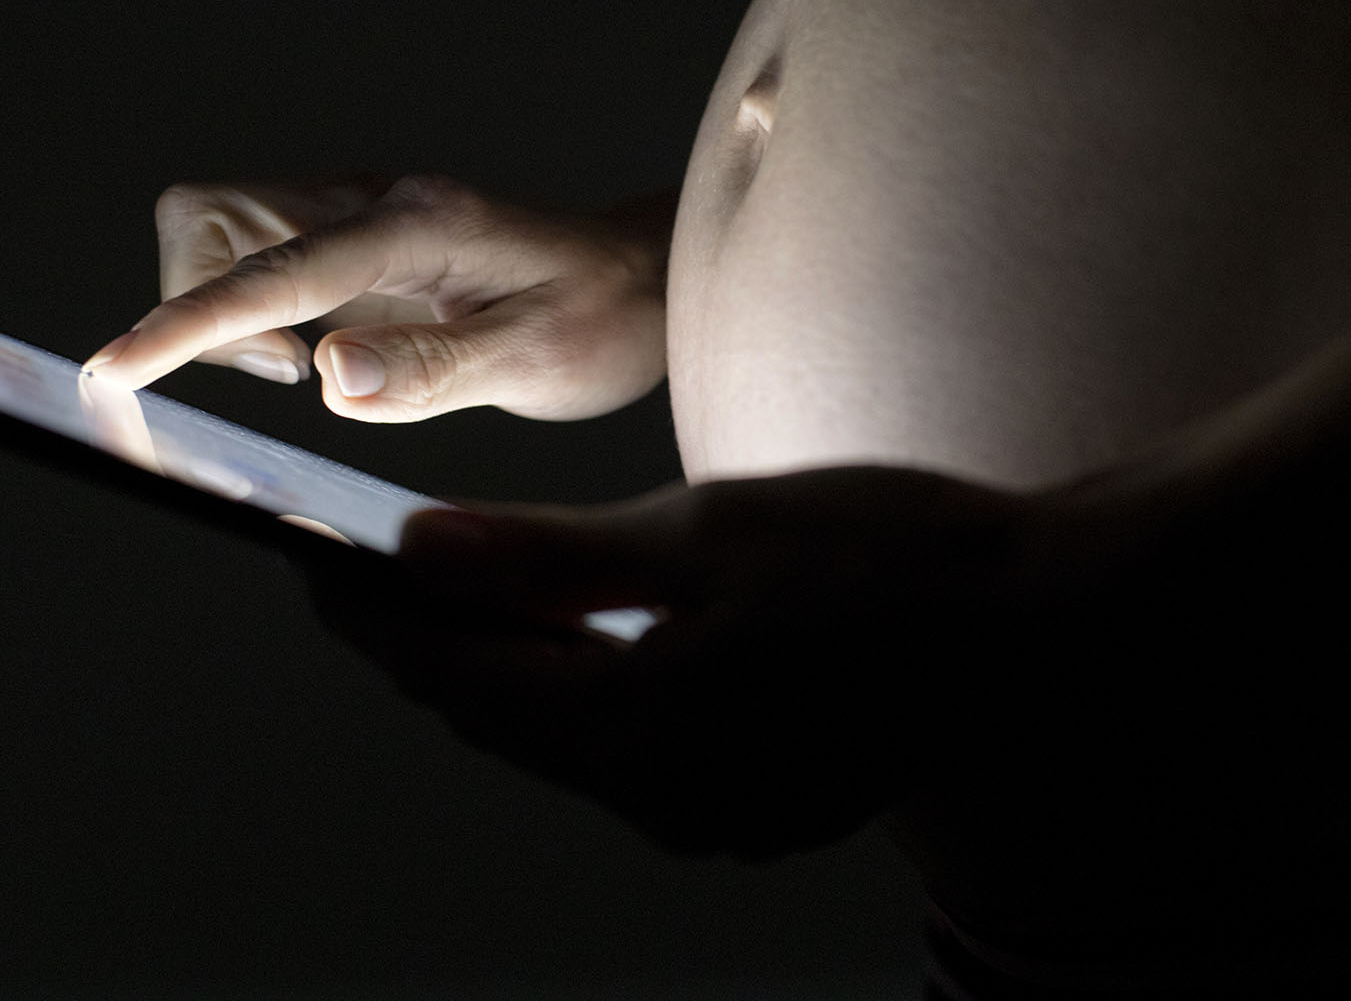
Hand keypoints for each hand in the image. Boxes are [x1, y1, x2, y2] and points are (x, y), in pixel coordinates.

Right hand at [84, 175, 670, 420]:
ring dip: (221, 304)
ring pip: (224, 228)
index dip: (189, 322)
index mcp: (420, 225)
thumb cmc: (608, 318)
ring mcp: (363, 215)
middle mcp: (378, 203)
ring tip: (299, 367)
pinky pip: (261, 253)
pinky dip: (248, 307)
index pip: (276, 268)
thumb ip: (434, 371)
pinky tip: (317, 355)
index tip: (117, 371)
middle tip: (281, 373)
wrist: (646, 278)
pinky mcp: (359, 241)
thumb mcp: (540, 361)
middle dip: (198, 300)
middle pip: (214, 216)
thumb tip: (327, 376)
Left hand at [308, 466, 1023, 858]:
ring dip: (506, 672)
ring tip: (460, 596)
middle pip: (502, 720)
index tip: (310, 563)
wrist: (1040, 625)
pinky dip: (583, 695)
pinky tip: (579, 638)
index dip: (375, 619)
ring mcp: (715, 816)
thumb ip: (548, 556)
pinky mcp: (756, 807)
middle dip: (429, 647)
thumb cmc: (885, 559)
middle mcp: (663, 799)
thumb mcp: (703, 534)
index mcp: (638, 731)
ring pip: (564, 742)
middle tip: (369, 573)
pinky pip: (630, 755)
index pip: (458, 676)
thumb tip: (417, 552)